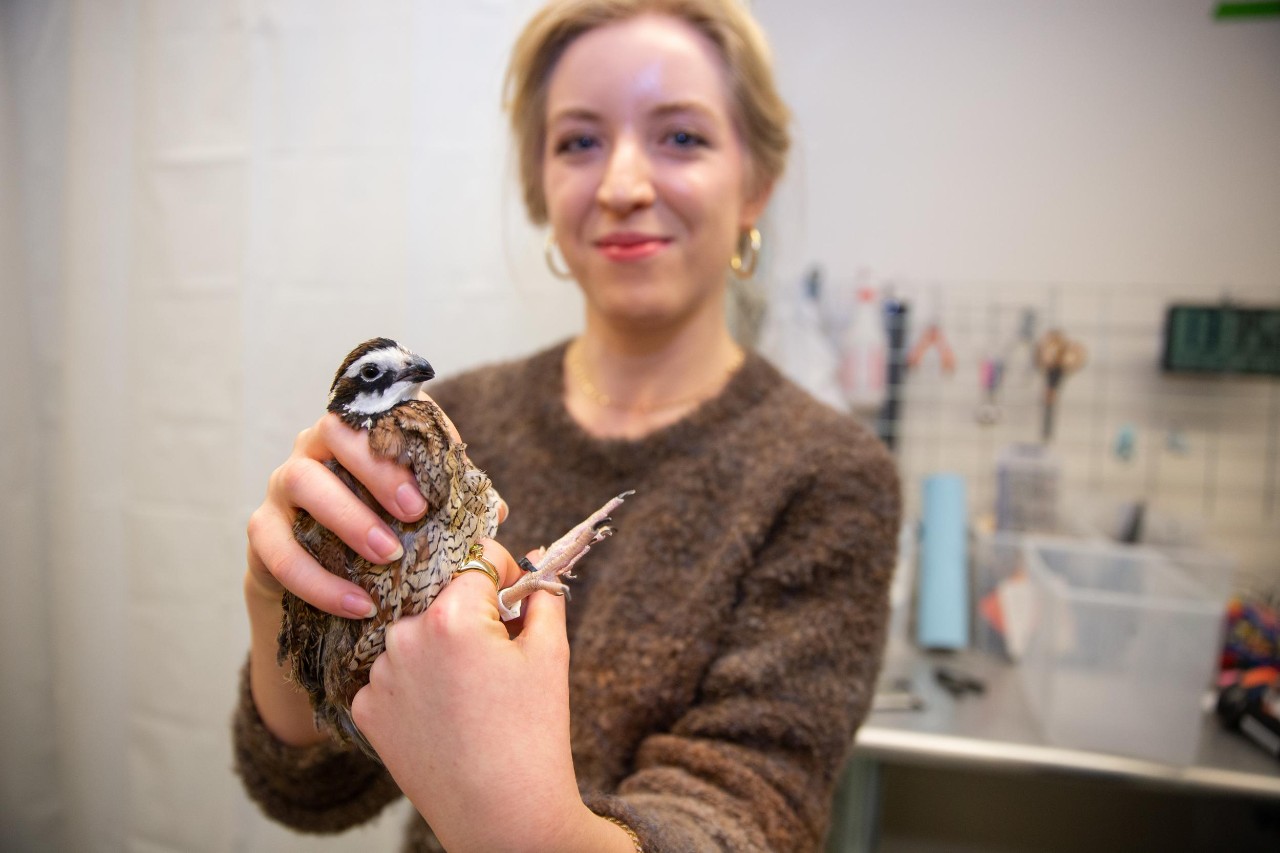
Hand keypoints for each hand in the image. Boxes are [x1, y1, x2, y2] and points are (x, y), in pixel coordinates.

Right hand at [245, 409, 437, 617]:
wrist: (320, 582)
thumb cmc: (382, 532)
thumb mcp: (419, 518)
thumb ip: (454, 508)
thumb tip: (497, 512)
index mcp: (363, 434)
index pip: (383, 406)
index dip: (415, 422)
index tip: (450, 458)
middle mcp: (318, 448)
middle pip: (337, 429)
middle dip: (378, 467)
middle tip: (415, 509)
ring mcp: (283, 484)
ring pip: (302, 480)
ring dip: (348, 517)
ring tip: (388, 554)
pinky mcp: (262, 530)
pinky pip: (279, 550)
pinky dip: (319, 581)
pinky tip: (360, 604)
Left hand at [351, 541, 603, 851]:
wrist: (501, 814)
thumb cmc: (533, 733)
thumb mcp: (550, 652)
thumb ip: (541, 595)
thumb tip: (534, 563)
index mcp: (451, 616)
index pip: (475, 561)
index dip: (503, 573)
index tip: (516, 593)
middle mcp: (404, 637)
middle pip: (440, 597)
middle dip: (468, 612)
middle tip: (496, 650)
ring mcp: (379, 676)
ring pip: (413, 635)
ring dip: (437, 646)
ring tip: (470, 690)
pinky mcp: (366, 709)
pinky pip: (393, 675)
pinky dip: (416, 684)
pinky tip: (444, 713)